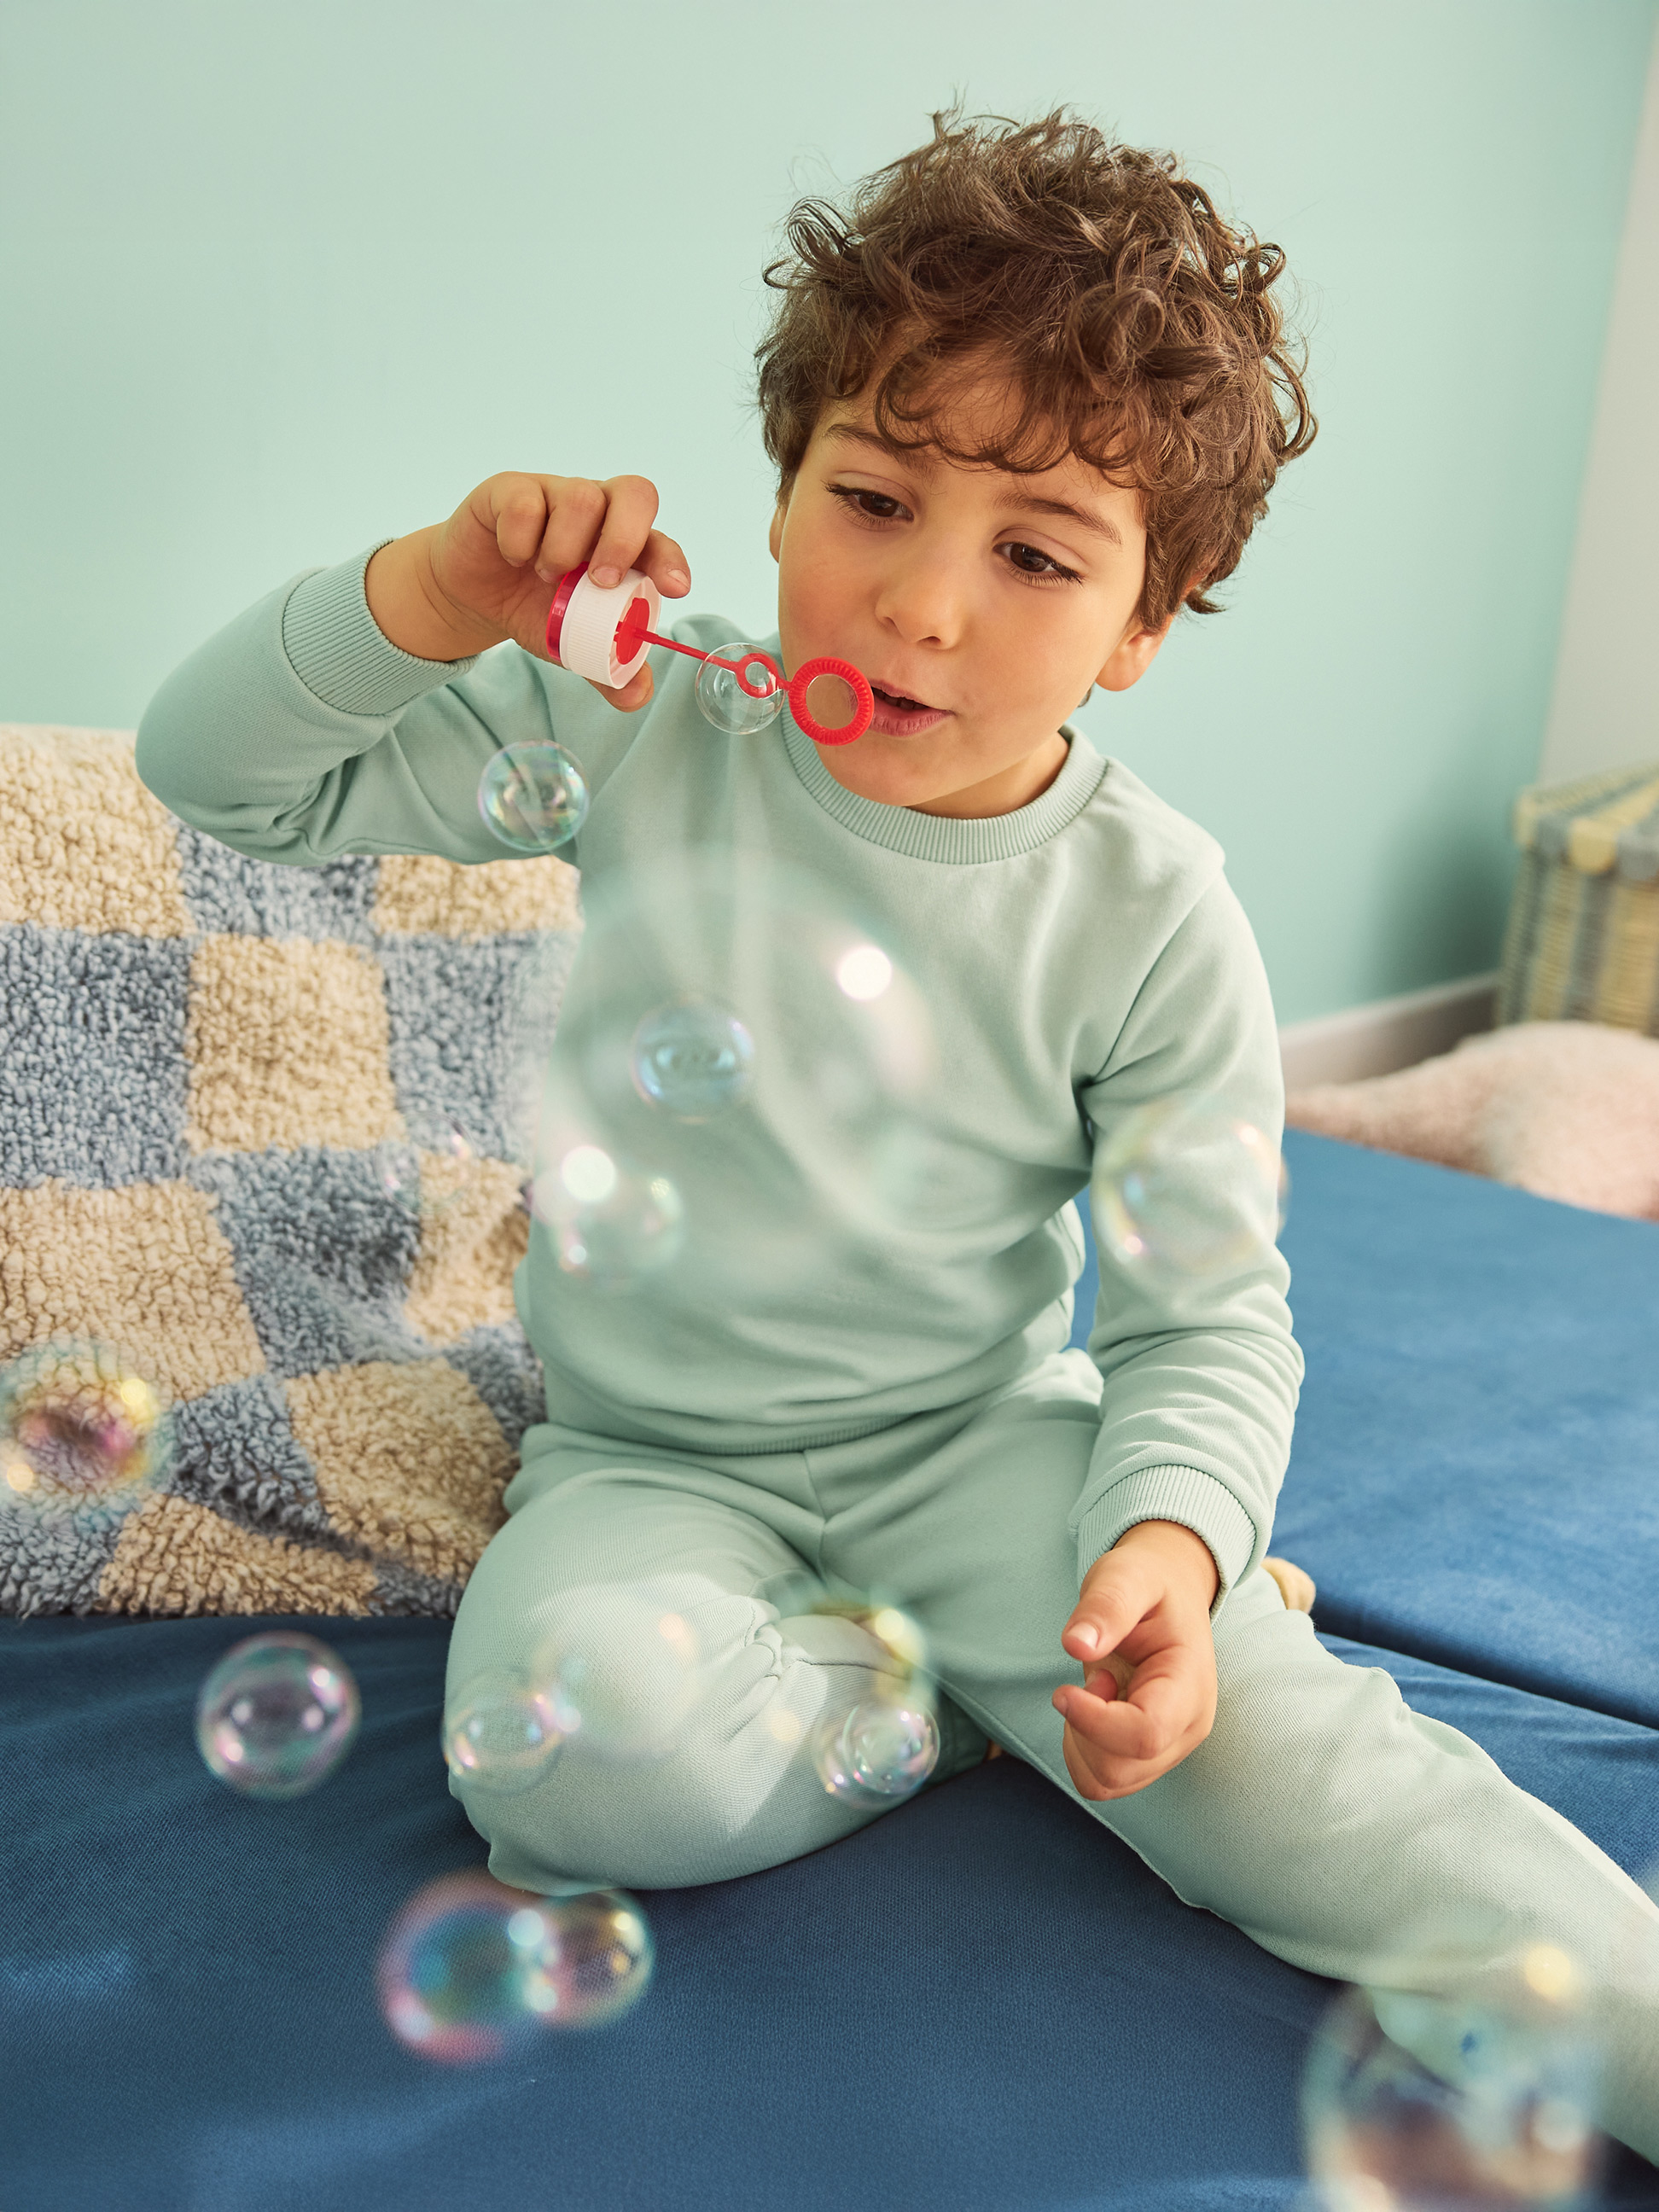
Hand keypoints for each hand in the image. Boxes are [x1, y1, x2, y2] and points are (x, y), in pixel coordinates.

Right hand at [405, 471, 691, 710]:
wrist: (473, 597)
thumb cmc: (533, 608)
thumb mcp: (571, 645)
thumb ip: (605, 669)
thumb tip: (636, 695)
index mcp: (623, 546)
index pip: (659, 541)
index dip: (670, 560)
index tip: (673, 588)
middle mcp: (597, 512)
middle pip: (635, 494)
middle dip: (624, 540)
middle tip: (600, 582)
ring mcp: (555, 494)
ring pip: (580, 497)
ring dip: (564, 547)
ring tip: (546, 577)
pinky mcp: (511, 490)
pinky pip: (524, 501)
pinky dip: (519, 538)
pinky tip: (513, 557)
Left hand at [1052, 1520, 1219, 1802]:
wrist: (1167, 1594)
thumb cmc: (1147, 1583)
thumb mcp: (1126, 1576)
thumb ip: (1106, 1606)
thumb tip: (1076, 1645)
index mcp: (1190, 1686)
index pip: (1145, 1735)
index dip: (1095, 1722)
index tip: (1062, 1691)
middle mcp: (1188, 1728)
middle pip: (1120, 1767)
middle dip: (1084, 1727)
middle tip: (1096, 1676)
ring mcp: (1170, 1748)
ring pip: (1107, 1781)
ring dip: (1081, 1740)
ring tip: (1100, 1688)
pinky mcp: (1148, 1757)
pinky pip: (1100, 1780)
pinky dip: (1081, 1750)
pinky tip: (1095, 1708)